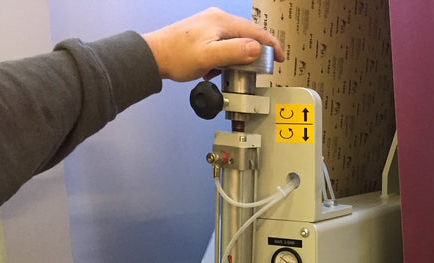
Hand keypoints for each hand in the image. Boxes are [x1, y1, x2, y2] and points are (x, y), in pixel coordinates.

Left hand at [142, 7, 283, 81]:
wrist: (153, 56)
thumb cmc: (177, 56)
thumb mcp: (209, 57)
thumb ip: (235, 52)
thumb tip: (257, 49)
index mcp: (222, 21)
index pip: (256, 31)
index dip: (271, 45)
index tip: (280, 58)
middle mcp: (218, 19)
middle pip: (248, 34)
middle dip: (256, 53)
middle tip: (261, 69)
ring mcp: (210, 25)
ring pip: (236, 40)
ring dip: (239, 57)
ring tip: (234, 72)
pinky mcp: (204, 33)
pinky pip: (225, 43)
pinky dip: (227, 57)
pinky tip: (219, 68)